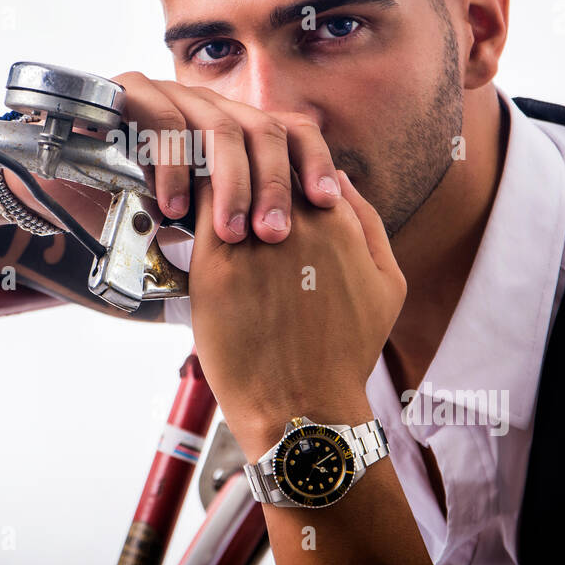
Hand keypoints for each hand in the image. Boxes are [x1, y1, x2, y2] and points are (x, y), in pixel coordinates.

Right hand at [111, 72, 341, 243]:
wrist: (63, 193)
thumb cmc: (138, 216)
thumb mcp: (200, 227)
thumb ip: (240, 228)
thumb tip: (305, 256)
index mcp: (236, 132)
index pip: (293, 132)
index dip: (315, 162)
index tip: (327, 204)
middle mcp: (210, 107)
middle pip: (264, 129)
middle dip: (273, 184)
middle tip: (273, 233)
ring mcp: (172, 95)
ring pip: (220, 126)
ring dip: (229, 183)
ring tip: (227, 232)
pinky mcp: (129, 93)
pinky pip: (163, 120)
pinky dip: (173, 166)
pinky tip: (172, 209)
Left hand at [187, 170, 405, 458]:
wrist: (303, 407)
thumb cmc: (345, 351)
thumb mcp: (387, 284)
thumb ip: (369, 224)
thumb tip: (339, 177)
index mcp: (337, 222)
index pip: (298, 157)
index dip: (275, 159)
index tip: (258, 168)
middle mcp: (296, 224)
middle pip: (260, 159)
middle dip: (241, 156)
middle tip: (220, 160)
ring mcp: (254, 243)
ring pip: (224, 177)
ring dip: (212, 170)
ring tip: (194, 172)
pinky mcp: (215, 266)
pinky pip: (195, 210)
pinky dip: (187, 197)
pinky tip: (178, 198)